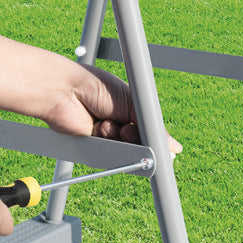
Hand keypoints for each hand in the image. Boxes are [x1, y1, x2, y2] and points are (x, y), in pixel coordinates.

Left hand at [42, 63, 182, 153]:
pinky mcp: (95, 147)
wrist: (67, 92)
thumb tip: (175, 148)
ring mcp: (108, 136)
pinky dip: (106, 143)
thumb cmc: (96, 87)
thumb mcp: (133, 103)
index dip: (154, 137)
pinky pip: (109, 155)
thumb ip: (154, 128)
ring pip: (126, 152)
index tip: (156, 140)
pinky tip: (99, 129)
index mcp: (133, 109)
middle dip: (137, 139)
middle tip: (127, 129)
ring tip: (108, 123)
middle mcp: (121, 124)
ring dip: (120, 139)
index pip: (152, 131)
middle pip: (141, 145)